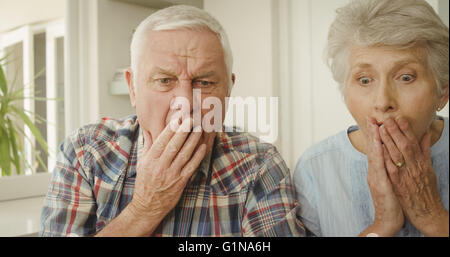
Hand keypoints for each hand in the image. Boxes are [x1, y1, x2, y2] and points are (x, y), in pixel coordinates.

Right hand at [129, 118, 206, 227]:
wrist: (147, 206)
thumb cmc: (144, 183)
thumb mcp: (142, 163)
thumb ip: (148, 146)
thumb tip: (149, 130)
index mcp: (150, 160)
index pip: (161, 141)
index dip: (170, 129)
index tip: (177, 118)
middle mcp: (160, 166)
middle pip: (174, 145)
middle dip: (184, 131)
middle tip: (191, 118)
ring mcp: (171, 174)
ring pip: (184, 154)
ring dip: (193, 140)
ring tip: (200, 129)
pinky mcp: (180, 182)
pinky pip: (191, 167)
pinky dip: (198, 156)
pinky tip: (203, 147)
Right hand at [361, 117, 403, 236]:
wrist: (386, 221)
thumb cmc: (392, 203)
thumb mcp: (391, 183)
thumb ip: (389, 170)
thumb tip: (389, 159)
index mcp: (377, 172)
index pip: (376, 150)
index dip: (375, 136)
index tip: (375, 122)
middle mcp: (374, 173)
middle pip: (372, 150)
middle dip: (372, 133)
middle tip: (371, 118)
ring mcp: (375, 178)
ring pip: (375, 155)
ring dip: (374, 139)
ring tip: (374, 125)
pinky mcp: (380, 183)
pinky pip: (379, 165)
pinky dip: (378, 153)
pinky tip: (378, 144)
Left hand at [379, 117, 447, 235]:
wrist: (428, 213)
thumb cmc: (427, 191)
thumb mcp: (429, 169)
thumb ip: (425, 151)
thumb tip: (424, 134)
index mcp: (422, 162)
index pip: (413, 141)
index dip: (405, 129)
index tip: (398, 117)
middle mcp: (415, 167)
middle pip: (404, 145)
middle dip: (394, 131)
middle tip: (385, 119)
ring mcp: (406, 175)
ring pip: (396, 155)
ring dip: (387, 141)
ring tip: (379, 128)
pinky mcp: (398, 184)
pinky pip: (390, 169)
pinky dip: (384, 158)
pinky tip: (378, 149)